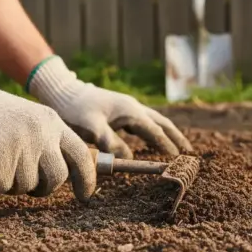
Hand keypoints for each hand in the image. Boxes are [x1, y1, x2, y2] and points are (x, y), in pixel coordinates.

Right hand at [0, 53, 96, 200]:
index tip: (85, 196)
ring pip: (24, 186)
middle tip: (20, 181)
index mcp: (52, 122)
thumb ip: (47, 143)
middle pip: (56, 178)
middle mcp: (41, 131)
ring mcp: (20, 142)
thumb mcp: (28, 121)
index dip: (86, 179)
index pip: (80, 155)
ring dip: (7, 182)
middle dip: (40, 188)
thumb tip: (64, 178)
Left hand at [28, 56, 192, 158]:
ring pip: (154, 120)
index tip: (178, 158)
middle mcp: (133, 107)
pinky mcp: (120, 109)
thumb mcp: (93, 130)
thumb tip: (130, 159)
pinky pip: (143, 121)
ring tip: (176, 145)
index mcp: (131, 111)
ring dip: (166, 133)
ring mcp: (127, 106)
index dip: (167, 145)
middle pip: (161, 123)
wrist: (63, 92)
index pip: (155, 131)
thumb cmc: (75, 110)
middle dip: (176, 137)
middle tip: (189, 151)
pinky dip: (152, 130)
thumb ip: (112, 145)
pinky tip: (151, 137)